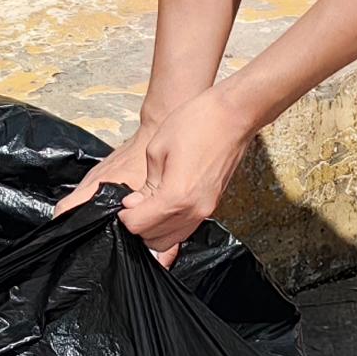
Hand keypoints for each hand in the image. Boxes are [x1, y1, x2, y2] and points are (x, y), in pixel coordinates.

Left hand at [63, 83, 256, 261]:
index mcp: (176, 196)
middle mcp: (193, 210)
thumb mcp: (158, 149)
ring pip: (171, 239)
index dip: (125, 216)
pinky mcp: (212, 205)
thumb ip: (146, 183)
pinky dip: (170, 225)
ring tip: (147, 205)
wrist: (232, 115)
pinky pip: (186, 228)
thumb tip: (136, 203)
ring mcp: (206, 210)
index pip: (139, 225)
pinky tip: (163, 206)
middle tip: (133, 204)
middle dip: (138, 224)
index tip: (124, 202)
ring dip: (154, 228)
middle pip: (154, 238)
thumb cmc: (196, 123)